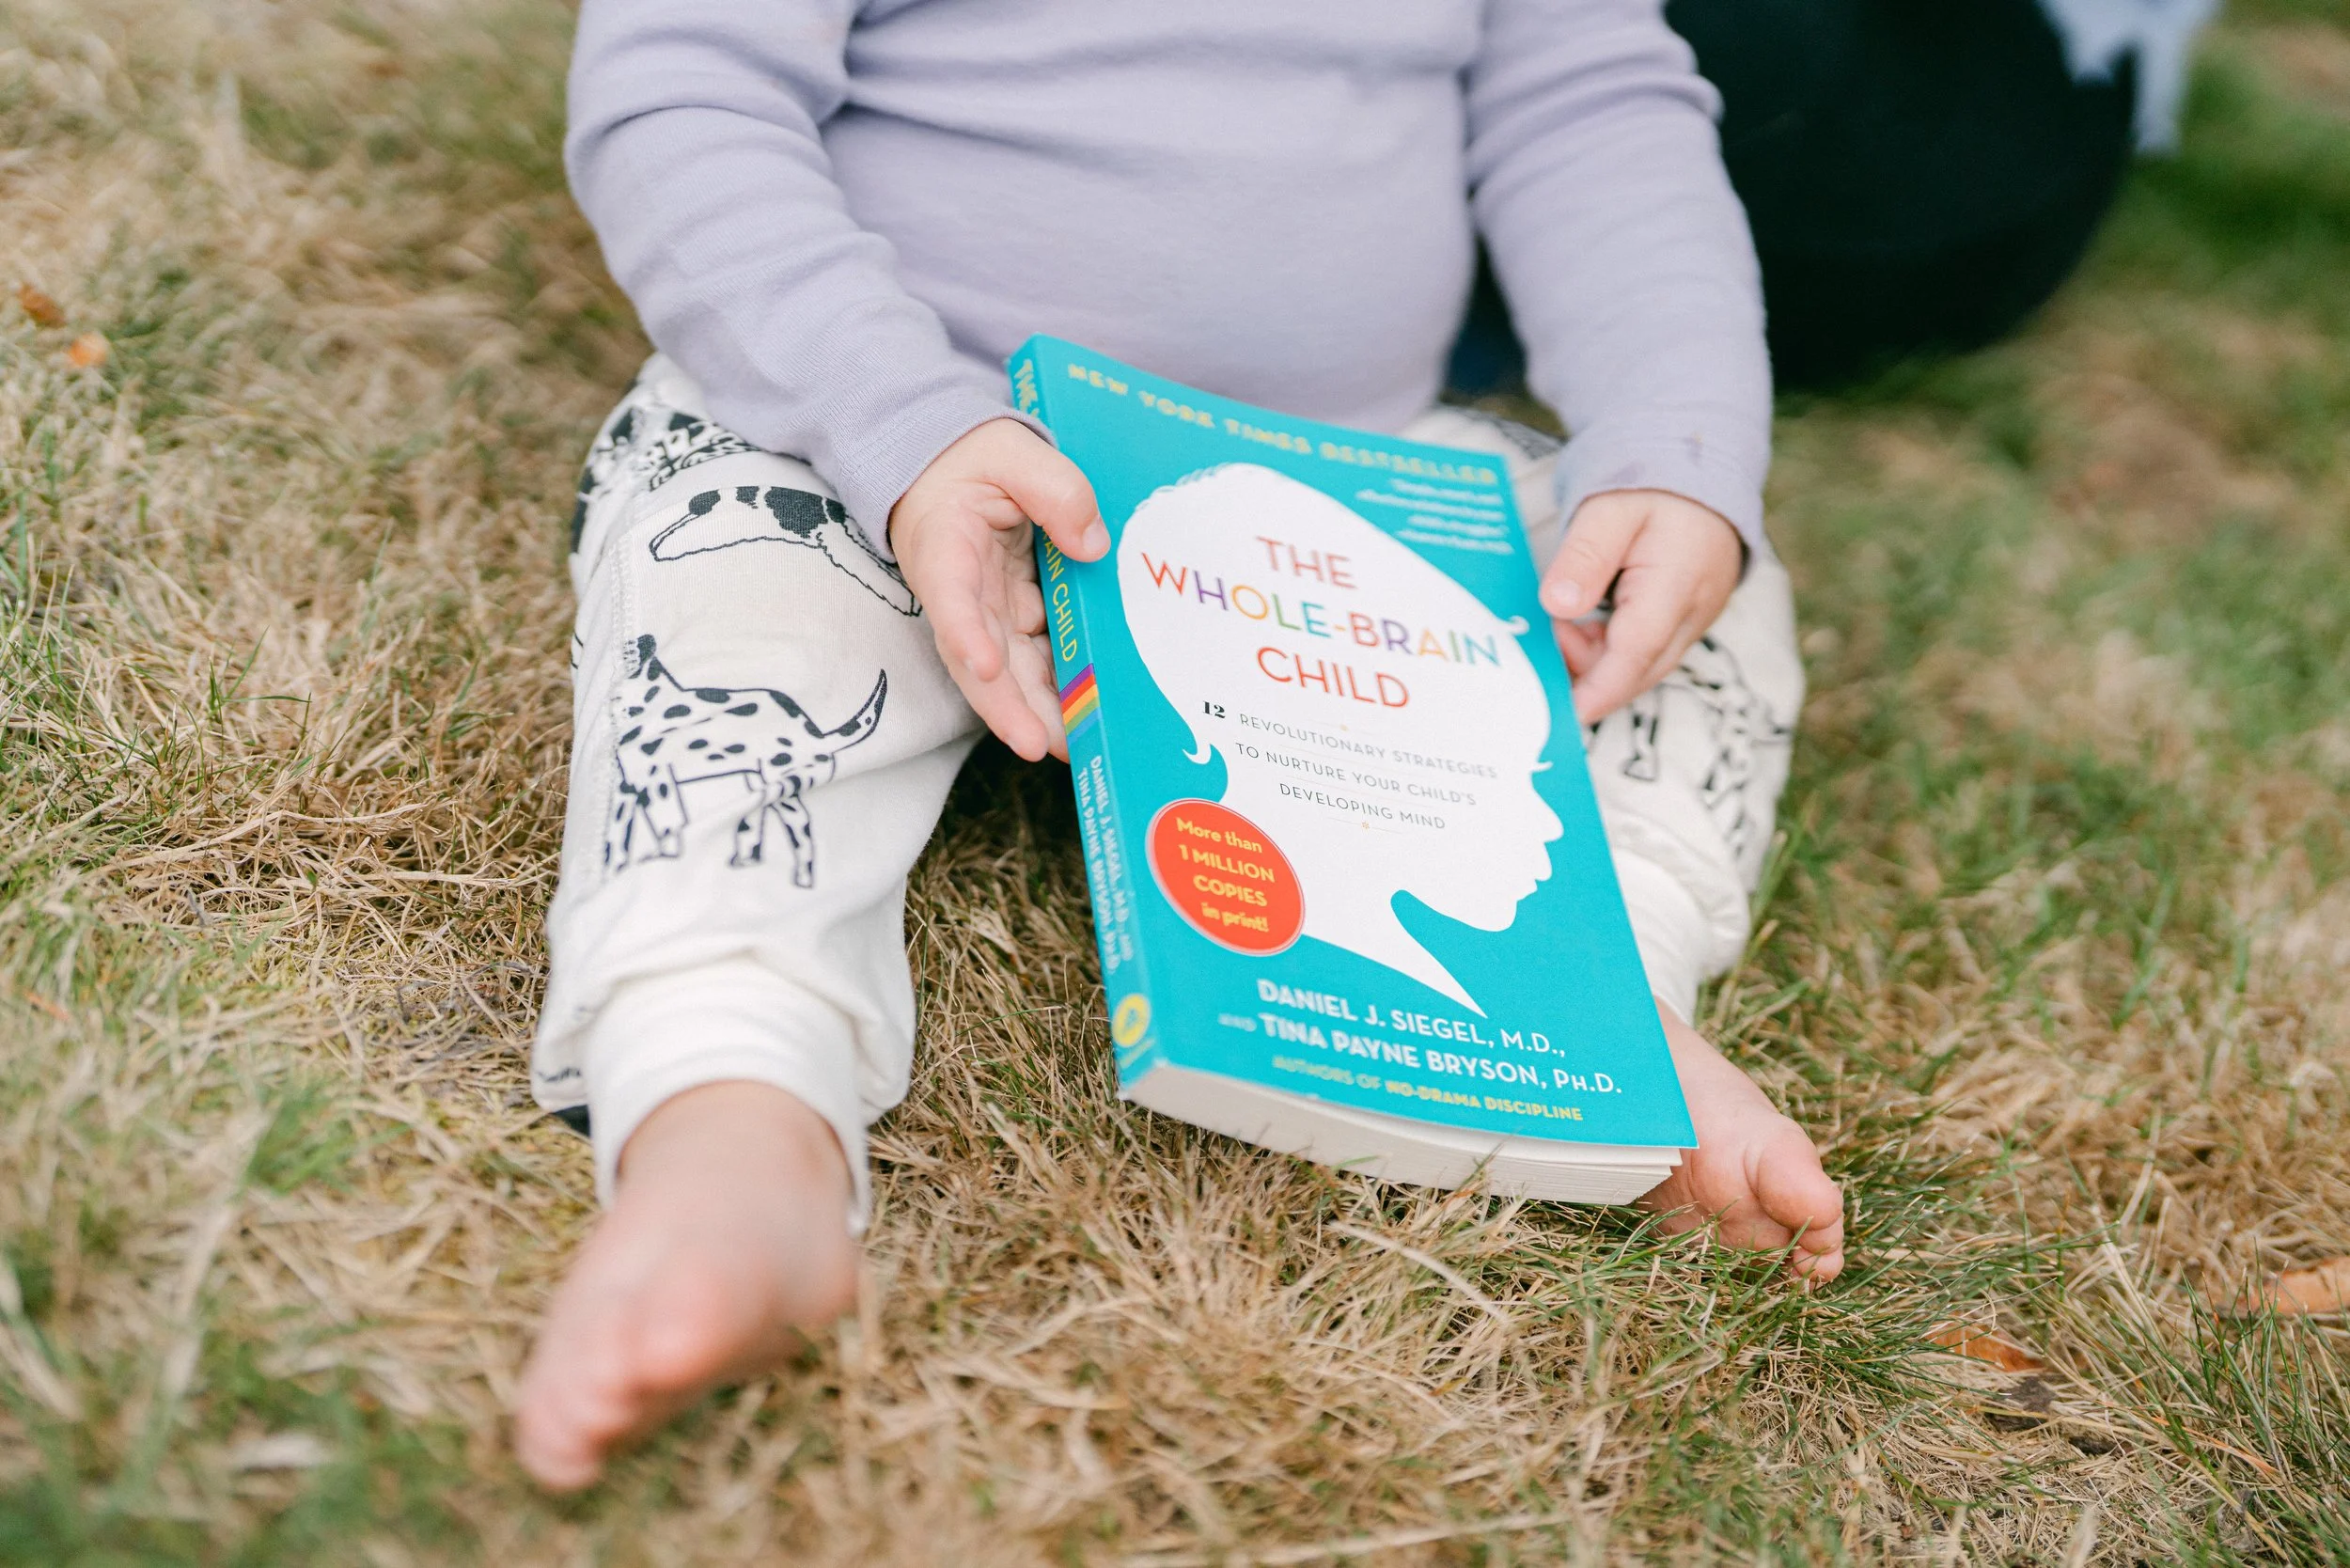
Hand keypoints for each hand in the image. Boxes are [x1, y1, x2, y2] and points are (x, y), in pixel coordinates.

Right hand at [888, 419, 1106, 761]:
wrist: (949, 464)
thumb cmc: (973, 457)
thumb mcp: (1012, 451)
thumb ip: (1054, 487)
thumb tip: (1093, 546)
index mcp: (946, 545)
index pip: (950, 596)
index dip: (965, 633)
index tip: (983, 664)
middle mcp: (960, 590)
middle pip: (976, 657)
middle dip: (1006, 705)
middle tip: (1039, 745)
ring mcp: (983, 608)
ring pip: (1004, 669)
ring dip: (1033, 710)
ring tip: (1069, 746)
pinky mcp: (1007, 614)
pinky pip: (1029, 656)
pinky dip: (1052, 686)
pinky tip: (1083, 712)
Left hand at [1540, 489, 1741, 723]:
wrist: (1701, 468)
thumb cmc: (1651, 487)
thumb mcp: (1608, 511)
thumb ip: (1584, 557)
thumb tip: (1558, 605)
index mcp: (1678, 580)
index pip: (1638, 648)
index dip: (1600, 687)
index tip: (1566, 710)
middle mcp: (1695, 610)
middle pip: (1641, 668)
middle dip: (1588, 677)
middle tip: (1542, 654)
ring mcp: (1695, 618)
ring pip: (1644, 664)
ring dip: (1597, 662)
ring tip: (1560, 627)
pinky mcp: (1687, 619)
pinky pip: (1648, 652)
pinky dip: (1611, 652)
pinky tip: (1582, 628)